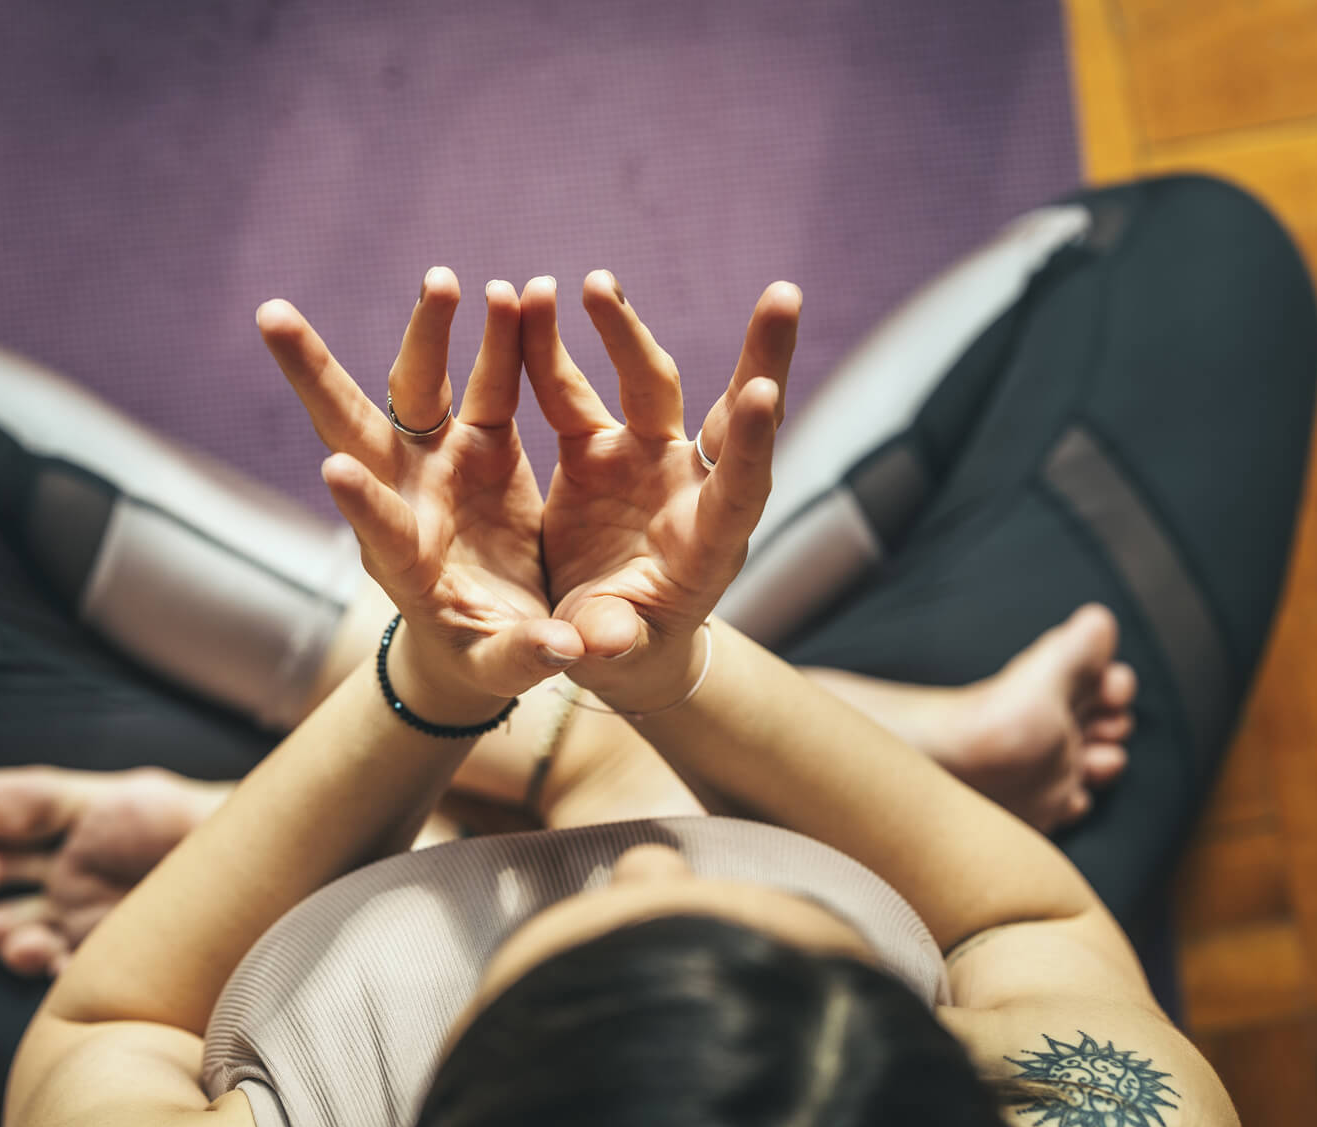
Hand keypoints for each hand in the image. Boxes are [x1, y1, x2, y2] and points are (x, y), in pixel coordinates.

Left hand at [258, 268, 584, 710]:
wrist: (496, 621)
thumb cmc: (487, 653)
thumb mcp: (501, 664)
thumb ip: (523, 655)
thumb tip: (561, 649)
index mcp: (405, 560)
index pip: (378, 528)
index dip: (358, 503)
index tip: (332, 468)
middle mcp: (406, 495)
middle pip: (354, 425)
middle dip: (315, 371)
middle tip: (275, 317)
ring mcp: (438, 461)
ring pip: (419, 387)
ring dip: (427, 333)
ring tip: (442, 280)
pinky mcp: (480, 441)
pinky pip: (488, 381)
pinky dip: (499, 339)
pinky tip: (515, 292)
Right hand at [522, 271, 800, 701]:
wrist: (606, 632)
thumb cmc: (626, 649)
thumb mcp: (617, 653)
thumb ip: (611, 640)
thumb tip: (604, 644)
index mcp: (706, 543)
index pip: (742, 485)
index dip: (751, 441)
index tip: (765, 391)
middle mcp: (689, 486)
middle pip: (729, 411)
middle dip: (759, 353)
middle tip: (783, 296)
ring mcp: (647, 459)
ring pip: (650, 383)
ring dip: (624, 331)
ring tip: (596, 283)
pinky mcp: (600, 449)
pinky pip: (576, 391)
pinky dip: (556, 348)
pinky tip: (533, 302)